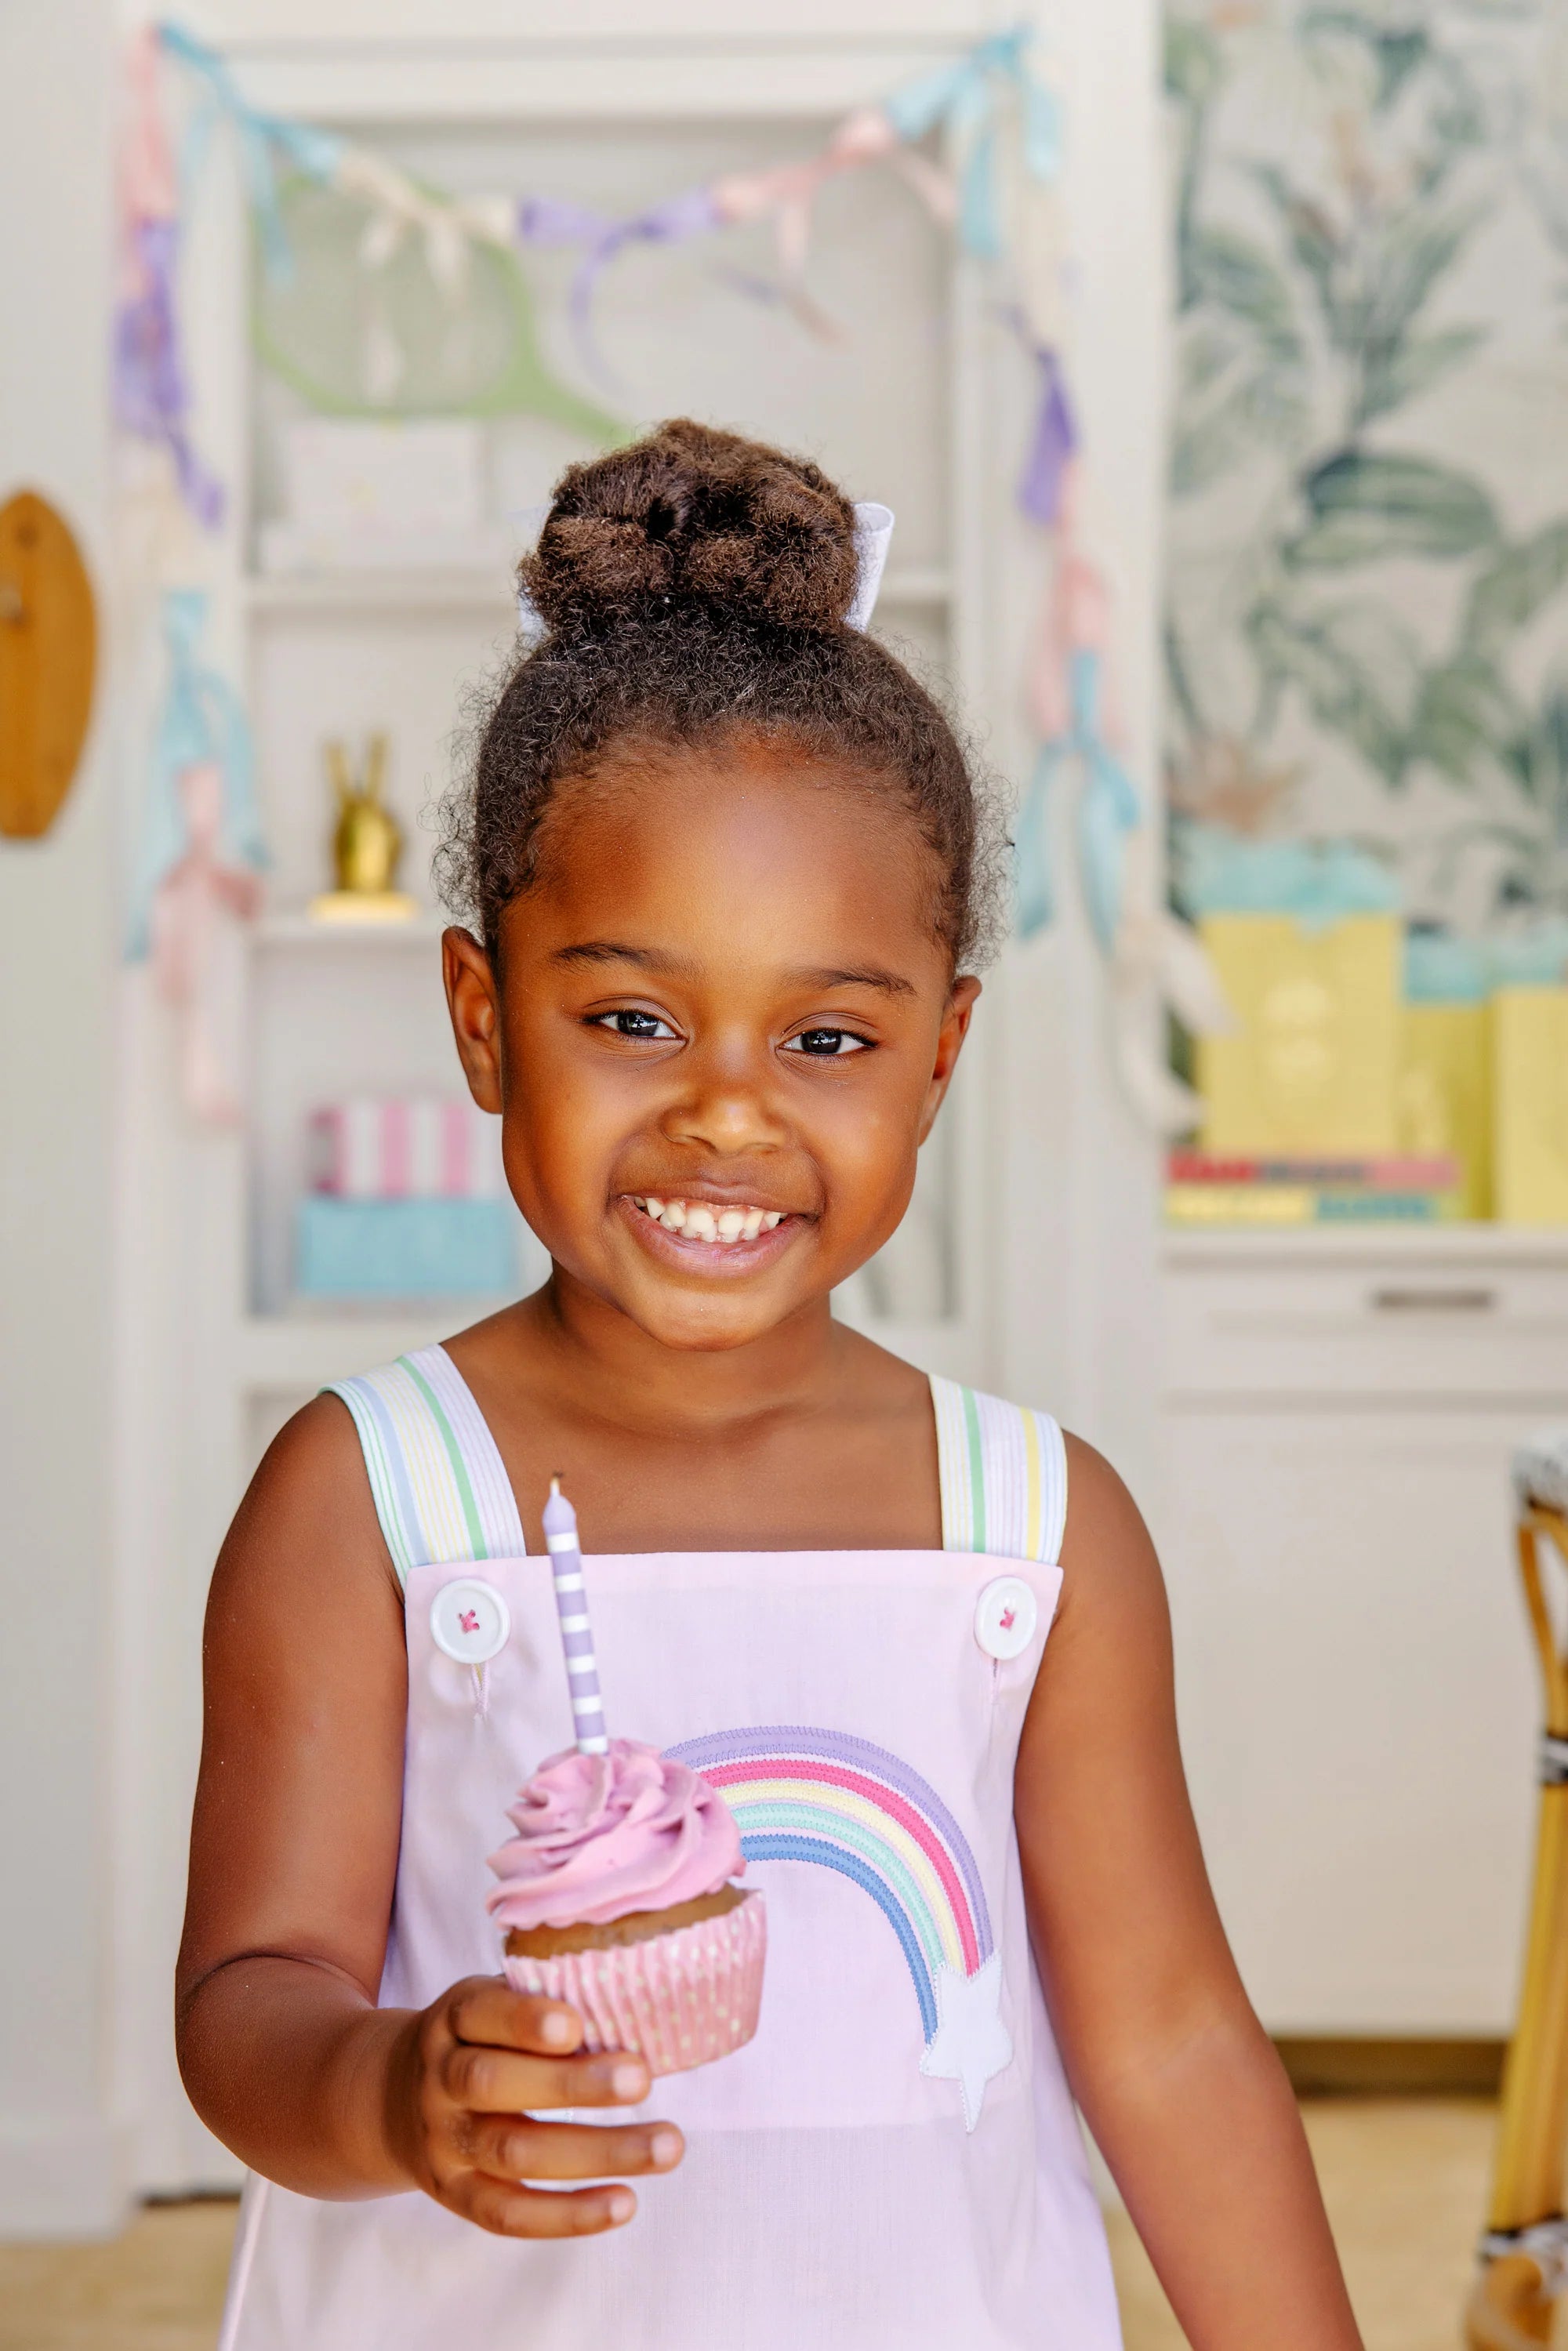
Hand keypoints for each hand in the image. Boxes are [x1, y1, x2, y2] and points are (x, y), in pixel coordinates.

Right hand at [385, 1976, 683, 2235]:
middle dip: (572, 2085)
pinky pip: (508, 2214)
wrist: (390, 2099)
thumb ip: (542, 1997)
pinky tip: (625, 2202)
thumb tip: (631, 1998)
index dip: (524, 2019)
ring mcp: (444, 2143)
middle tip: (642, 2079)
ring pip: (513, 2152)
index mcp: (452, 2019)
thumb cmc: (477, 2038)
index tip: (577, 2025)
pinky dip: (569, 2215)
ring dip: (596, 2152)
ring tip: (667, 2145)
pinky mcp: (456, 2195)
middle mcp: (439, 2080)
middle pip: (493, 2084)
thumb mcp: (490, 2002)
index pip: (480, 2014)